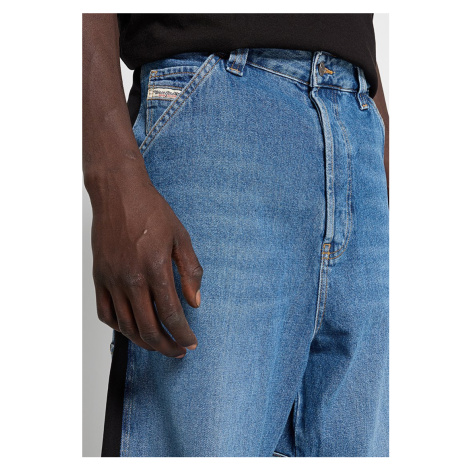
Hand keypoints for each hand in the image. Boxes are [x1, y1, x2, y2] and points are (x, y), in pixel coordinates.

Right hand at [89, 169, 202, 357]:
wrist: (119, 194)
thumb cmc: (151, 212)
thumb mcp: (181, 237)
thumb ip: (191, 271)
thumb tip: (196, 302)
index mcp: (155, 267)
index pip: (171, 314)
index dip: (183, 334)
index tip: (191, 343)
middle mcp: (131, 278)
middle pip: (148, 327)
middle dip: (166, 345)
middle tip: (178, 350)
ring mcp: (112, 279)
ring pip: (126, 325)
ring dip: (144, 342)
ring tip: (159, 344)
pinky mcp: (99, 277)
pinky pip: (105, 313)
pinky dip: (119, 328)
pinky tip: (132, 329)